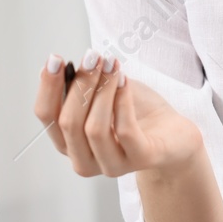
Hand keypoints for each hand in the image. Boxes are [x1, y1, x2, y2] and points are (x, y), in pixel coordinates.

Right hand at [32, 50, 202, 177]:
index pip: (46, 116)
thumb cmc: (137, 112)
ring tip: (111, 65)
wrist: (175, 134)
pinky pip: (125, 130)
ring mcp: (112, 164)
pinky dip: (122, 101)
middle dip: (79, 84)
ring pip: (94, 129)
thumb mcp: (105, 94)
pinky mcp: (141, 159)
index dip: (48, 86)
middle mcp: (84, 159)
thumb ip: (82, 86)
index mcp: (69, 143)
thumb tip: (59, 65)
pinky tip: (124, 80)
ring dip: (102, 91)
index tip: (55, 58)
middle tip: (92, 56)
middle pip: (68, 122)